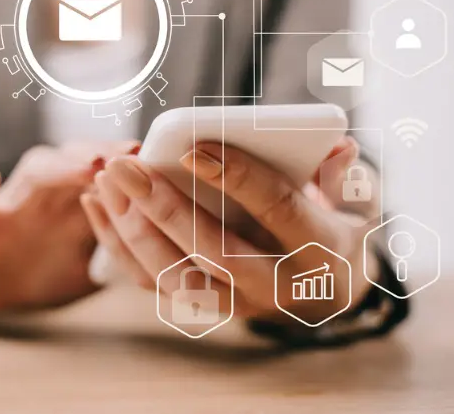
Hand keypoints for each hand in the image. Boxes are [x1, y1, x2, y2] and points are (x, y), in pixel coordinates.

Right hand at [0, 142, 135, 316]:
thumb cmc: (42, 269)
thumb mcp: (84, 265)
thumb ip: (116, 248)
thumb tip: (167, 253)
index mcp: (73, 203)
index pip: (100, 172)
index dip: (123, 166)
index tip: (148, 160)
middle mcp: (45, 194)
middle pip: (73, 161)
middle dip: (100, 156)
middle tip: (126, 158)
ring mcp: (9, 204)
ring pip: (35, 172)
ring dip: (58, 166)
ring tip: (86, 166)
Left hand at [81, 138, 377, 324]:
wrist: (324, 290)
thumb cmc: (332, 227)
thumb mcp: (354, 201)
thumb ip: (343, 173)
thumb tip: (336, 146)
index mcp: (321, 249)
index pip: (278, 209)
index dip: (238, 177)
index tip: (194, 148)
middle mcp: (278, 285)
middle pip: (214, 251)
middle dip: (164, 207)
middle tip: (125, 166)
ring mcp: (238, 304)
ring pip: (176, 276)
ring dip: (133, 229)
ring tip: (106, 182)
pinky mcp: (205, 307)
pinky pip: (154, 283)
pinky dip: (120, 247)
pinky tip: (99, 205)